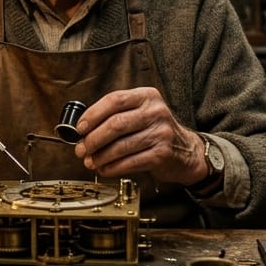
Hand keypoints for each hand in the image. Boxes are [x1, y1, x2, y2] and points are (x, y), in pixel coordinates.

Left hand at [73, 87, 205, 184]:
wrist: (185, 150)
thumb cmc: (155, 131)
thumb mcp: (141, 113)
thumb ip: (116, 115)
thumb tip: (83, 131)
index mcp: (147, 96)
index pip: (115, 100)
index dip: (93, 114)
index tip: (80, 128)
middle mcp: (156, 112)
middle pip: (116, 124)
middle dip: (93, 139)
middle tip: (81, 149)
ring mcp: (161, 133)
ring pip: (121, 146)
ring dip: (100, 156)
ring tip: (90, 161)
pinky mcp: (162, 154)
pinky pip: (130, 162)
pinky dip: (113, 168)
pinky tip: (105, 169)